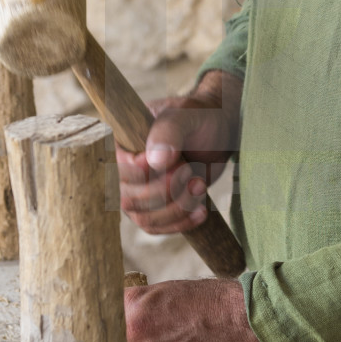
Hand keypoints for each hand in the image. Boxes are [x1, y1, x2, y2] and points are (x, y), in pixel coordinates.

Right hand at [117, 71, 242, 236]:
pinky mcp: (157, 207)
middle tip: (192, 172)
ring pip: (144, 218)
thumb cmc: (200, 116)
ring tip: (201, 186)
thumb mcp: (186, 114)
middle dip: (166, 192)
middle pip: (130, 199)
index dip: (145, 173)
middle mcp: (126, 169)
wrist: (219, 131)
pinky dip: (180, 223)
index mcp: (124, 142)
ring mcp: (140, 191)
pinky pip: (157, 227)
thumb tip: (154, 162)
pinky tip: (201, 210)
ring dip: (176, 209)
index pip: (121, 169)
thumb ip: (169, 131)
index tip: (177, 163)